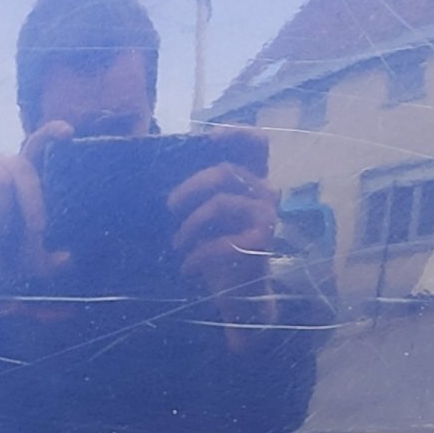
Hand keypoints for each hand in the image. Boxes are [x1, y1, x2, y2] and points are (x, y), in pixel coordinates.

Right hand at [0, 121, 71, 308]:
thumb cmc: (7, 257)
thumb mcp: (35, 264)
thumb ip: (53, 262)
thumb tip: (67, 258)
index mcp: (26, 177)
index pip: (39, 144)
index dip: (52, 133)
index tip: (69, 132)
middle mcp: (3, 168)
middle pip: (21, 165)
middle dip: (33, 200)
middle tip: (37, 231)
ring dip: (3, 217)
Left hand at [168, 129, 278, 345]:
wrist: (242, 298)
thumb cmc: (221, 253)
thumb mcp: (209, 219)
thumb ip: (201, 194)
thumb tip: (166, 180)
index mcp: (253, 182)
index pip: (257, 144)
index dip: (236, 134)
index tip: (210, 139)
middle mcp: (266, 193)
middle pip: (225, 171)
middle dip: (190, 187)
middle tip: (170, 206)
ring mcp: (267, 217)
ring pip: (220, 203)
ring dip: (190, 226)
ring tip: (177, 244)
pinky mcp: (262, 243)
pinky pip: (222, 242)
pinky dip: (198, 256)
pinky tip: (188, 268)